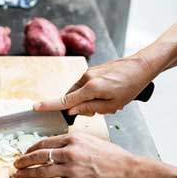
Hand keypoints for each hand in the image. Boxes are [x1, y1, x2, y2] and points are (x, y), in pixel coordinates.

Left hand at [13, 132, 137, 177]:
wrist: (127, 171)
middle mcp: (70, 152)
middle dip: (24, 161)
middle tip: (17, 164)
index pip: (45, 143)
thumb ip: (73, 142)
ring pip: (41, 171)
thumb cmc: (112, 156)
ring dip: (26, 174)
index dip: (31, 149)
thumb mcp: (91, 140)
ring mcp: (71, 169)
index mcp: (73, 138)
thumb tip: (56, 146)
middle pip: (39, 156)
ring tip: (18, 176)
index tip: (25, 153)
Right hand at [34, 55, 153, 115]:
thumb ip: (89, 109)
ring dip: (86, 99)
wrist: (141, 66)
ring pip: (78, 91)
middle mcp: (86, 78)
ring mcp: (88, 72)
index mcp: (90, 88)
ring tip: (108, 100)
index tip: (36, 107)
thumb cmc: (130, 87)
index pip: (65, 100)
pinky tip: (107, 92)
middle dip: (80, 107)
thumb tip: (71, 111)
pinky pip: (85, 85)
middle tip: (99, 110)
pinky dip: (91, 92)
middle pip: (71, 97)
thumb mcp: (112, 105)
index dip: (49, 105)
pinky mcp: (92, 69)